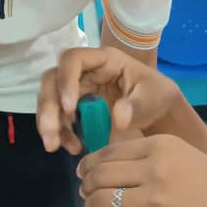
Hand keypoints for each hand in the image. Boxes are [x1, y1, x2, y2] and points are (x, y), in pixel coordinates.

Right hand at [37, 47, 179, 153]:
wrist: (158, 111)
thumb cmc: (156, 95)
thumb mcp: (151, 98)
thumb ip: (136, 106)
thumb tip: (118, 117)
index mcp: (104, 60)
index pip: (73, 59)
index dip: (66, 80)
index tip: (70, 108)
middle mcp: (85, 71)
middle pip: (53, 80)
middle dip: (48, 107)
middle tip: (51, 134)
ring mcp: (78, 88)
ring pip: (51, 99)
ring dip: (49, 123)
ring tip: (55, 146)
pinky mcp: (76, 107)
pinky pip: (59, 117)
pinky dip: (60, 133)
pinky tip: (73, 148)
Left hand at [79, 135, 206, 206]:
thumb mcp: (184, 160)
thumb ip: (149, 162)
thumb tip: (106, 170)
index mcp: (161, 145)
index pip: (107, 152)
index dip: (90, 166)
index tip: (86, 176)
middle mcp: (154, 167)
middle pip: (98, 176)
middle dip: (86, 188)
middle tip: (87, 197)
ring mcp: (154, 199)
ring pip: (100, 202)